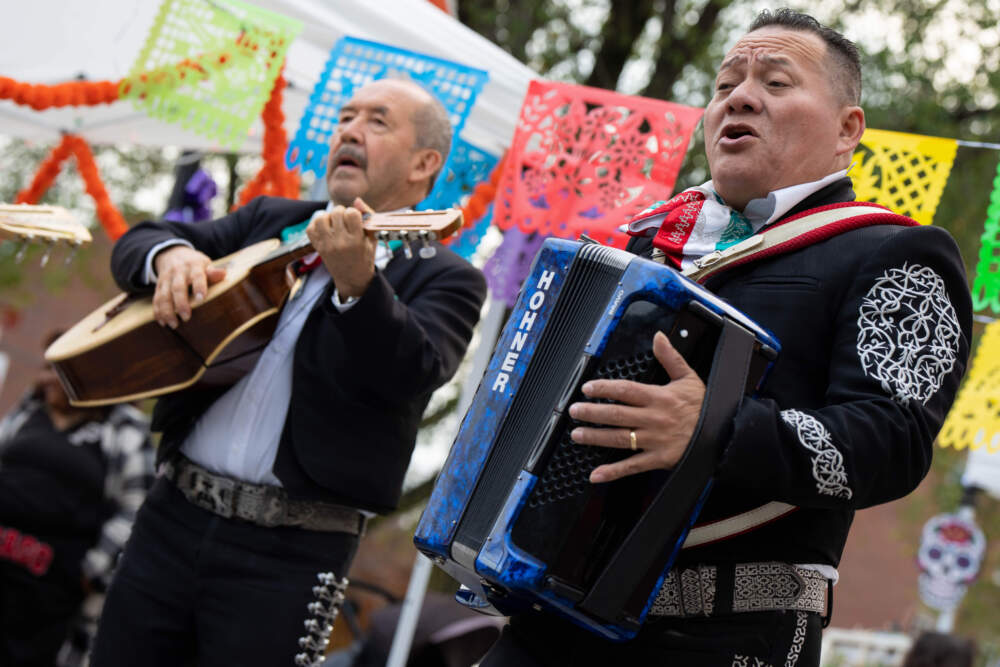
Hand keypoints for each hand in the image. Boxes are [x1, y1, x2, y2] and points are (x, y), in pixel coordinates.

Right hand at [152, 245, 226, 327]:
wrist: (172, 253)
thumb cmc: (195, 264)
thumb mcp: (205, 264)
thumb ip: (213, 272)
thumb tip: (223, 274)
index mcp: (194, 265)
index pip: (197, 276)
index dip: (199, 286)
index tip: (201, 299)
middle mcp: (178, 271)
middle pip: (178, 288)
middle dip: (181, 303)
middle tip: (186, 317)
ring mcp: (166, 278)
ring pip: (164, 295)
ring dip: (167, 311)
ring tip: (173, 324)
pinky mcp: (158, 285)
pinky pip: (156, 298)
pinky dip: (158, 311)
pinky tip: (162, 322)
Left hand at [306, 198, 376, 298]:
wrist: (353, 278)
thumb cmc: (365, 256)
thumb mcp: (372, 238)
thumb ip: (367, 216)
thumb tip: (357, 199)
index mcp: (356, 240)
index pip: (351, 213)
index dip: (354, 212)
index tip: (356, 220)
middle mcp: (340, 242)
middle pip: (336, 212)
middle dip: (341, 212)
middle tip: (345, 221)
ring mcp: (327, 245)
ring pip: (321, 218)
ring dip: (328, 217)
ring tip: (334, 223)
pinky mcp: (318, 247)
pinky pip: (311, 228)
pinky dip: (317, 225)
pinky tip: (326, 229)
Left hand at [568, 331, 705, 482]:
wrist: (724, 433)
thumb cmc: (705, 406)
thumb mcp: (689, 378)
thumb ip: (670, 357)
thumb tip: (658, 336)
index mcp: (659, 397)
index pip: (625, 391)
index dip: (603, 389)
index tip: (588, 388)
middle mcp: (654, 419)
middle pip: (616, 414)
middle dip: (591, 413)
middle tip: (574, 411)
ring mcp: (655, 440)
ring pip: (619, 438)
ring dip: (595, 437)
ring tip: (577, 435)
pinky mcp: (659, 459)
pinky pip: (632, 466)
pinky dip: (613, 472)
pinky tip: (596, 474)